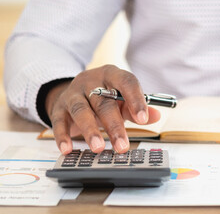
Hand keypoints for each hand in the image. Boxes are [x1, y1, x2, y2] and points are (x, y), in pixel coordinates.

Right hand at [45, 65, 160, 154]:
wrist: (74, 93)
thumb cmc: (103, 97)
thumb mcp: (121, 100)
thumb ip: (136, 108)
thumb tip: (155, 115)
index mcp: (112, 75)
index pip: (126, 82)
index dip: (135, 99)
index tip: (143, 119)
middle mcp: (91, 81)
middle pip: (104, 102)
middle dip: (114, 126)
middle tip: (122, 146)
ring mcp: (73, 93)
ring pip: (82, 110)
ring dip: (90, 130)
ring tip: (98, 148)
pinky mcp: (59, 107)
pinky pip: (59, 121)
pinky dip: (62, 136)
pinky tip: (68, 149)